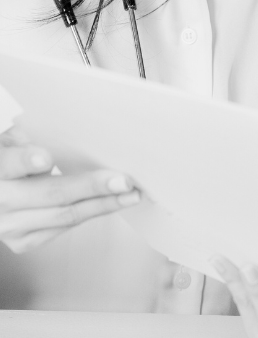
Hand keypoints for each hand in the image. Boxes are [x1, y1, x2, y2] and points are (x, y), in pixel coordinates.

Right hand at [0, 127, 140, 253]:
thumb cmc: (11, 162)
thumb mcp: (12, 142)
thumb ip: (28, 137)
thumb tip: (61, 132)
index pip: (9, 163)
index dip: (26, 160)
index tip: (46, 158)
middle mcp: (1, 202)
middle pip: (51, 194)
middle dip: (92, 187)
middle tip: (122, 180)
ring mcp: (11, 226)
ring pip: (64, 216)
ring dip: (103, 205)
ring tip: (130, 194)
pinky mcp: (23, 241)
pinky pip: (64, 227)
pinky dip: (91, 213)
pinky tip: (113, 203)